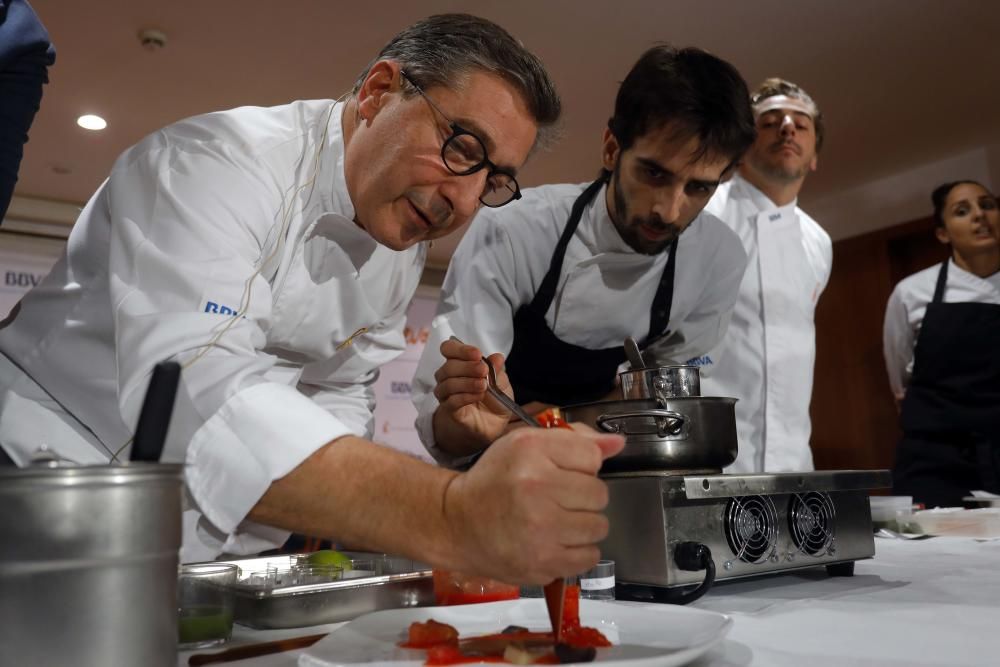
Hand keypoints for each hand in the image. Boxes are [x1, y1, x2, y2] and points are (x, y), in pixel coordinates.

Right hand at [433, 338, 512, 446]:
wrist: (494, 424)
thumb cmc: (494, 398)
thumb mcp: (502, 382)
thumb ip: (497, 370)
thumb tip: (497, 357)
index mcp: (461, 363)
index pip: (449, 349)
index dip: (460, 349)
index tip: (477, 354)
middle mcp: (449, 376)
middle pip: (449, 366)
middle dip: (467, 366)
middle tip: (483, 370)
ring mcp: (447, 394)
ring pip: (447, 384)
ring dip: (466, 382)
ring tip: (483, 385)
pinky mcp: (450, 410)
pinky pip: (451, 401)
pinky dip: (465, 396)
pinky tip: (478, 396)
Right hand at [442, 425, 625, 584]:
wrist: (457, 523)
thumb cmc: (494, 480)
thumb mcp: (526, 444)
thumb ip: (575, 440)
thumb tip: (617, 444)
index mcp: (530, 452)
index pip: (592, 457)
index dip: (579, 465)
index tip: (558, 471)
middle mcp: (535, 489)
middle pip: (599, 493)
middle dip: (583, 496)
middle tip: (556, 498)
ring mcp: (540, 531)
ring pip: (599, 526)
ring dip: (583, 524)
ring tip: (556, 520)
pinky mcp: (543, 563)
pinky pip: (589, 556)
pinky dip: (578, 550)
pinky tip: (555, 541)